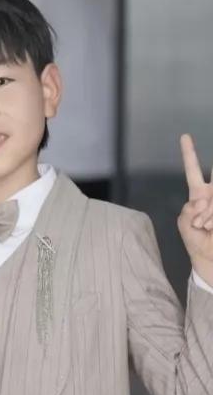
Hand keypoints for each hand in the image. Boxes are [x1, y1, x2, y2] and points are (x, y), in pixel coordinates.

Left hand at [176, 134, 212, 284]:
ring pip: (212, 199)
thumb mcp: (184, 223)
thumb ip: (189, 209)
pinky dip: (211, 219)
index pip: (193, 170)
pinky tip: (210, 228)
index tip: (185, 136)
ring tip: (204, 227)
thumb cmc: (196, 239)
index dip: (189, 154)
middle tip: (205, 190)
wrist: (210, 257)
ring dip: (207, 215)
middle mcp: (212, 194)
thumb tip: (203, 202)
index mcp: (198, 193)